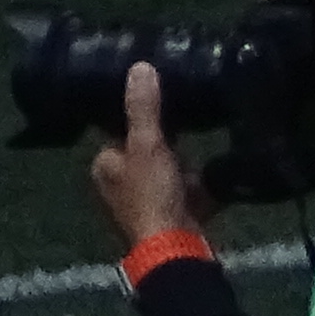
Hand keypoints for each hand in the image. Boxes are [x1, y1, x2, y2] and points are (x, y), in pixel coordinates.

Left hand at [92, 62, 203, 249]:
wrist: (176, 249)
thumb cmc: (152, 194)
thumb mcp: (147, 144)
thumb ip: (144, 107)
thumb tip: (139, 66)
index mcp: (104, 166)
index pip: (121, 133)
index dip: (143, 123)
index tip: (165, 115)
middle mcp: (118, 186)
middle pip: (147, 154)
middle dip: (169, 150)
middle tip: (185, 143)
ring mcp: (144, 206)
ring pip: (167, 176)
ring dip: (185, 171)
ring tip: (198, 167)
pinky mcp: (168, 221)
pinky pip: (184, 197)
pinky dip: (197, 192)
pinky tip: (210, 187)